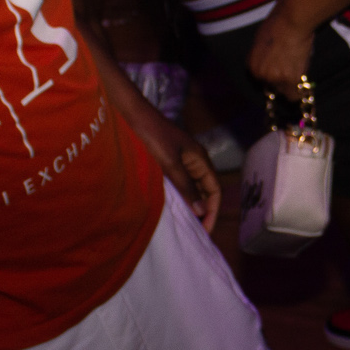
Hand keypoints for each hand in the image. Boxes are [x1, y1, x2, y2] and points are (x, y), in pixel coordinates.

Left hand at [127, 102, 222, 231]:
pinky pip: (179, 184)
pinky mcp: (169, 162)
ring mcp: (182, 162)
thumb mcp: (171, 163)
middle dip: (202, 211)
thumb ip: (185, 187)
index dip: (212, 211)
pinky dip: (179, 197)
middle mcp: (195, 162)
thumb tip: (201, 211)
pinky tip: (172, 208)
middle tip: (193, 233)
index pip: (215, 190)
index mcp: (201, 160)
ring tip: (184, 225)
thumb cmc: (154, 136)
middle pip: (205, 191)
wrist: (134, 115)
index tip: (204, 230)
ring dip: (190, 205)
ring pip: (192, 189)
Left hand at [247, 7, 315, 97]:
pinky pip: (295, 96)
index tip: (280, 73)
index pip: (260, 81)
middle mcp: (260, 75)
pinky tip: (304, 87)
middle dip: (280, 82)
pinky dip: (300, 92)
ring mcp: (275, 78)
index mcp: (251, 65)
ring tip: (298, 73)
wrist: (292, 21)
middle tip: (291, 71)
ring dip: (290, 86)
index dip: (271, 77)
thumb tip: (270, 63)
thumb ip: (262, 57)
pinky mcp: (290, 80)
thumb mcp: (261, 41)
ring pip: (284, 93)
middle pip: (271, 88)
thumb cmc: (278, 24)